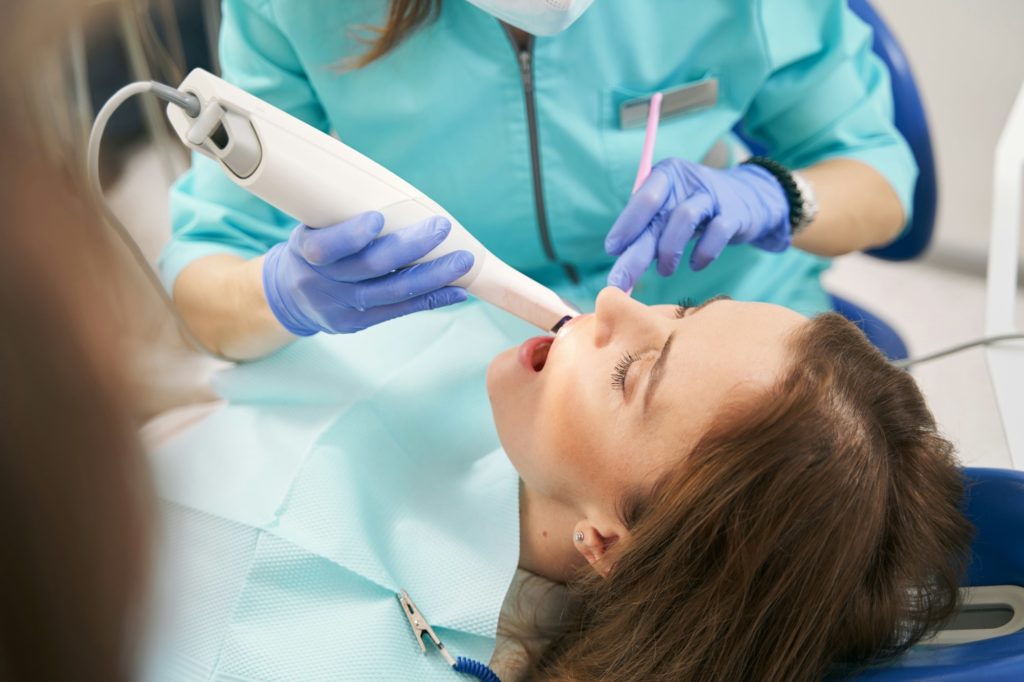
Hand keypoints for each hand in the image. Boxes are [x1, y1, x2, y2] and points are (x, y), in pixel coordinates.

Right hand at [263, 211, 472, 335]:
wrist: (287, 295)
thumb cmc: (312, 246)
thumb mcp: (311, 224)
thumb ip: (341, 208)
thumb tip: (374, 169)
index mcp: (305, 251)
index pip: (326, 246)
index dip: (352, 235)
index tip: (377, 218)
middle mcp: (321, 282)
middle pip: (369, 267)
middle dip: (410, 247)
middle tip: (441, 228)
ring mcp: (340, 308)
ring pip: (392, 293)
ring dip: (432, 276)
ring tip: (462, 261)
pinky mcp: (357, 324)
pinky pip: (400, 312)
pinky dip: (431, 300)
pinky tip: (457, 291)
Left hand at [605, 158, 791, 290]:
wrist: (749, 198)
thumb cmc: (696, 209)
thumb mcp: (669, 210)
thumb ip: (646, 230)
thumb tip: (619, 260)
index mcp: (665, 175)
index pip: (642, 198)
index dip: (626, 225)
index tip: (612, 250)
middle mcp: (687, 181)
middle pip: (657, 214)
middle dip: (636, 251)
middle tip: (620, 280)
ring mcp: (712, 196)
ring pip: (684, 218)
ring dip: (668, 251)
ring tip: (664, 271)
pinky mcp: (734, 214)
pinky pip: (716, 234)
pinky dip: (702, 254)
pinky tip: (695, 265)